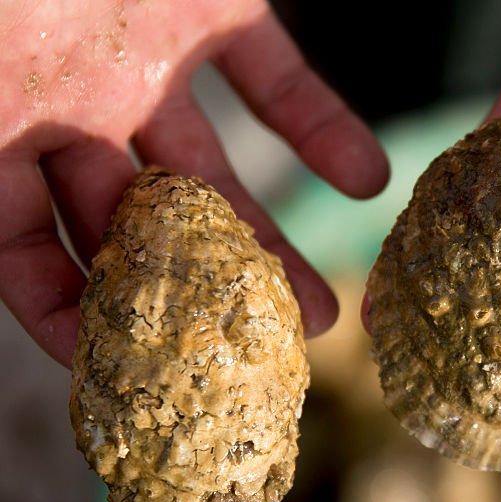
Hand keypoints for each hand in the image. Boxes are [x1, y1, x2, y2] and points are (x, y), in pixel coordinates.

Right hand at [0, 0, 387, 366]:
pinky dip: (322, 131)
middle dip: (197, 299)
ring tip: (324, 312)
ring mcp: (145, 58)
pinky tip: (368, 182)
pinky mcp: (212, 8)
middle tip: (253, 357)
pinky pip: (276, 81)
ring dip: (270, 240)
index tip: (123, 371)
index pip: (24, 243)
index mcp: (3, 120)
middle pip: (140, 226)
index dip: (64, 313)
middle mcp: (74, 102)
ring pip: (215, 170)